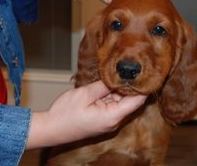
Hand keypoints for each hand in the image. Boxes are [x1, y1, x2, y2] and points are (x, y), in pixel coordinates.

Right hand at [26, 81, 146, 148]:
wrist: (50, 129)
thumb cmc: (64, 114)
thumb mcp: (85, 94)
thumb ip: (103, 85)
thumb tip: (117, 77)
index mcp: (113, 116)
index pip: (137, 101)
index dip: (143, 87)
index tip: (146, 73)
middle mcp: (114, 121)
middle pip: (130, 101)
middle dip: (130, 85)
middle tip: (130, 67)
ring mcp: (108, 121)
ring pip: (121, 102)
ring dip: (119, 89)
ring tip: (117, 72)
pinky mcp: (102, 119)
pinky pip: (112, 105)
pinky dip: (111, 95)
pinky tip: (108, 83)